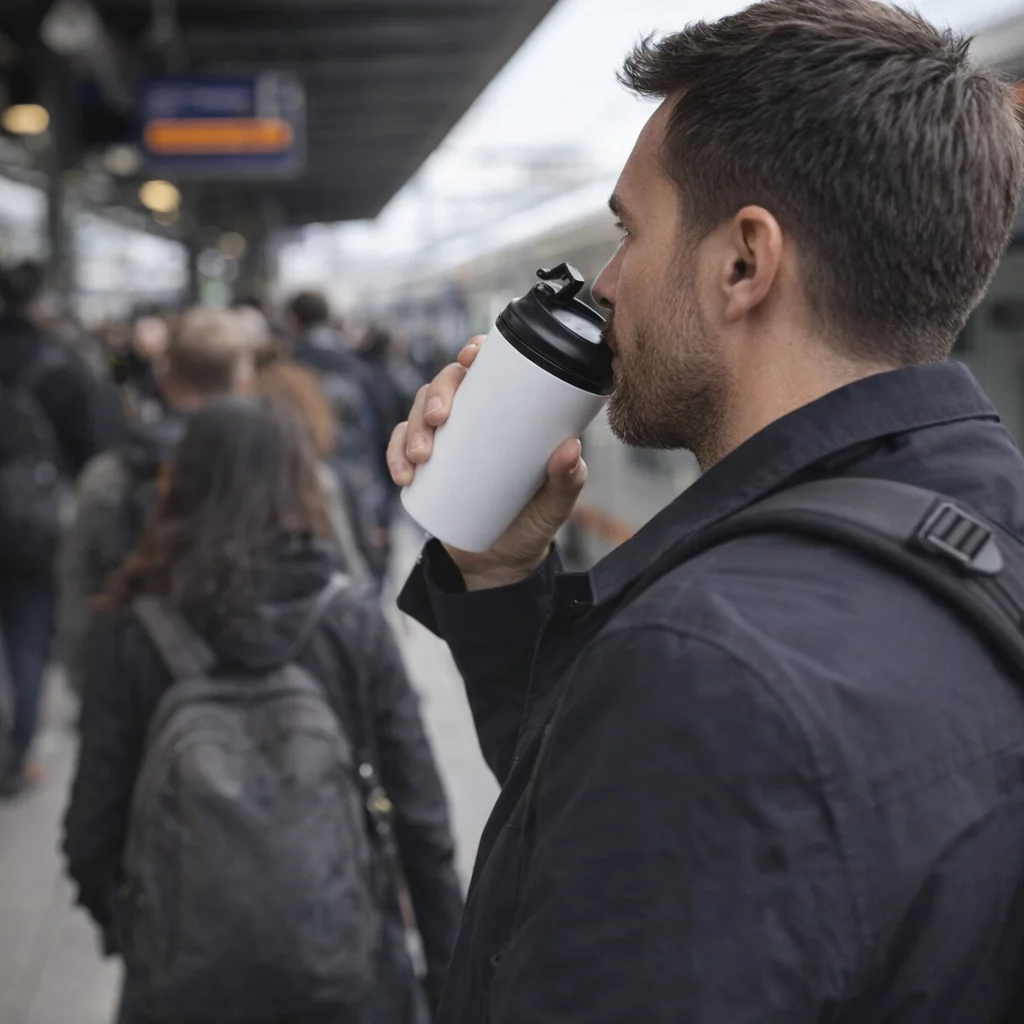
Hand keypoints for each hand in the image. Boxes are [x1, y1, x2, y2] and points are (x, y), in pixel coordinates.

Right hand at [388, 337, 587, 590]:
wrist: (502, 562)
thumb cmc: (534, 520)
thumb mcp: (556, 503)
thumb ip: (568, 479)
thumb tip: (570, 448)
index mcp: (505, 412)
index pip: (487, 370)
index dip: (473, 353)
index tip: (469, 357)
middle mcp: (472, 419)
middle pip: (445, 385)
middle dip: (435, 394)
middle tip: (439, 418)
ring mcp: (444, 442)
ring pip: (417, 414)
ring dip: (413, 429)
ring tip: (422, 458)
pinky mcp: (423, 468)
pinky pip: (399, 449)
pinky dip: (395, 456)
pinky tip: (404, 476)